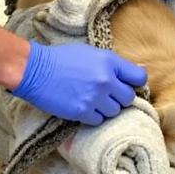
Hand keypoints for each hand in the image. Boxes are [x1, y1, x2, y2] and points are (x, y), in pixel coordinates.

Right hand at [10, 41, 146, 125]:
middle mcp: (106, 80)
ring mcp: (94, 97)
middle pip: (128, 98)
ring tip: (92, 101)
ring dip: (106, 108)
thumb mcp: (91, 53)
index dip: (135, 83)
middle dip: (119, 97)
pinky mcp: (82, 112)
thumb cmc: (61, 58)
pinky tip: (83, 107)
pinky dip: (93, 116)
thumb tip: (137, 71)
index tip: (127, 85)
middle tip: (106, 95)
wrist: (34, 70)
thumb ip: (113, 64)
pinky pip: (98, 120)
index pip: (139, 77)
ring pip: (114, 111)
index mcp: (109, 62)